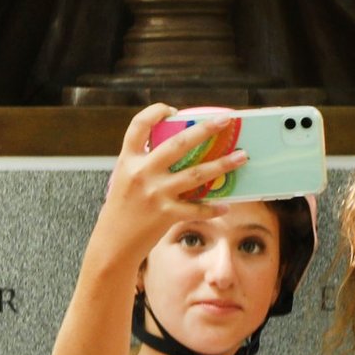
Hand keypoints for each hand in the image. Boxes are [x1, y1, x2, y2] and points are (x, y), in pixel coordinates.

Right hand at [88, 106, 243, 264]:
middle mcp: (142, 173)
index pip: (138, 126)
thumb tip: (180, 149)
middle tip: (227, 120)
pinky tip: (226, 205)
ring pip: (196, 174)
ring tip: (242, 157)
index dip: (155, 112)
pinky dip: (213, 207)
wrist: (112, 244)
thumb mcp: (124, 179)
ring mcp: (155, 193)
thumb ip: (145, 163)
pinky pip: (196, 208)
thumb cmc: (121, 210)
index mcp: (128, 160)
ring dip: (222, 164)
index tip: (172, 110)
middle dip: (205, 129)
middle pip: (178, 144)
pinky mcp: (166, 214)